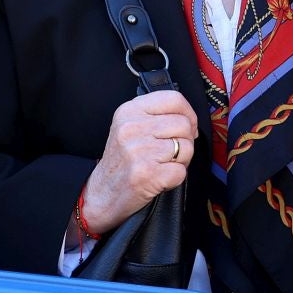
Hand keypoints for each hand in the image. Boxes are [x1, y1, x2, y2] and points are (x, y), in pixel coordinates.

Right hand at [78, 91, 198, 235]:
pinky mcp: (148, 174)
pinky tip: (160, 177)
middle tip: (170, 152)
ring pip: (186, 147)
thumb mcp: (129, 126)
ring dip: (181, 160)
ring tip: (162, 164)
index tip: (187, 126)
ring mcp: (139, 151)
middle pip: (183, 124)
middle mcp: (132, 128)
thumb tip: (190, 119)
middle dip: (185, 140)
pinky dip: (175, 177)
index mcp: (129, 111)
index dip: (188, 113)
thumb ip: (156, 115)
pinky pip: (181, 171)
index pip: (174, 99)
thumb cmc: (122, 161)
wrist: (102, 194)